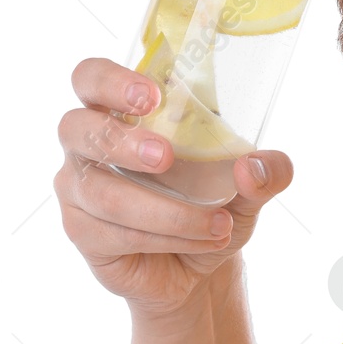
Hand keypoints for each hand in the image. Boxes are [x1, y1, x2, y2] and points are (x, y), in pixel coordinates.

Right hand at [54, 57, 291, 315]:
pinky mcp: (82, 232)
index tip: (151, 95)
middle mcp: (88, 145)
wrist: (203, 265)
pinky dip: (166, 236)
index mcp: (122, 112)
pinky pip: (115, 232)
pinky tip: (202, 240)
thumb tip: (253, 167)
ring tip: (219, 223)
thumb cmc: (214, 203)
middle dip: (121, 141)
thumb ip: (267, 170)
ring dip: (167, 211)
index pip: (91, 78)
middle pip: (75, 127)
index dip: (110, 81)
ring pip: (105, 194)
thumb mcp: (251, 186)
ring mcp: (78, 190)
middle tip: (165, 157)